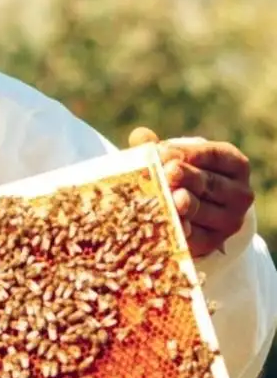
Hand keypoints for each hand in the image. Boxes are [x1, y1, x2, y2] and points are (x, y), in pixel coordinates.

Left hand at [128, 128, 253, 257]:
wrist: (192, 215)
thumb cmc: (182, 177)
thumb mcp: (176, 159)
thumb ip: (159, 148)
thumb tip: (139, 136)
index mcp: (235, 165)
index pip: (213, 156)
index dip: (188, 153)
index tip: (163, 152)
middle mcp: (239, 193)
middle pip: (209, 183)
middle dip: (186, 177)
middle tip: (168, 173)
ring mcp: (229, 220)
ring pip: (202, 209)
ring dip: (182, 205)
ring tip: (169, 199)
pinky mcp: (213, 242)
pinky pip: (195, 237)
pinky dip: (180, 230)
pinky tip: (167, 223)